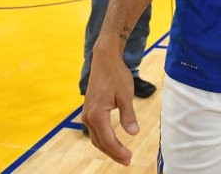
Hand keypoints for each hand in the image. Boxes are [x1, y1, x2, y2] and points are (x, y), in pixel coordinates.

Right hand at [81, 46, 137, 165]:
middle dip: (113, 153)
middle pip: (100, 142)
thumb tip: (134, 133)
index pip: (108, 140)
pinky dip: (104, 139)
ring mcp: (87, 114)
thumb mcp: (126, 95)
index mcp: (97, 114)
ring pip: (96, 138)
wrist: (104, 60)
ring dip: (108, 148)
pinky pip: (95, 131)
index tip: (130, 158)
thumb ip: (128, 115)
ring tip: (122, 155)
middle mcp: (88, 117)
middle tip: (127, 160)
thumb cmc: (116, 75)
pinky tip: (113, 142)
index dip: (118, 151)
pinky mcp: (89, 111)